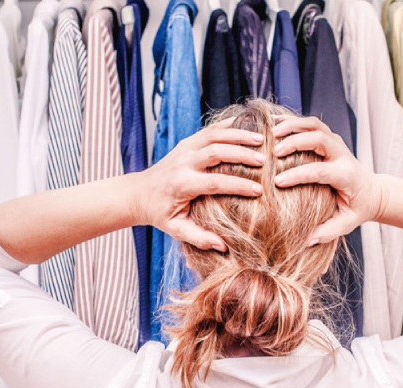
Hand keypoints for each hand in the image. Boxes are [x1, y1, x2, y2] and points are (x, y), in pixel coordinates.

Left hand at [135, 118, 265, 250]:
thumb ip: (198, 238)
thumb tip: (223, 247)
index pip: (215, 182)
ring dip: (239, 134)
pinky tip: (247, 125)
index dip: (239, 185)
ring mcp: (184, 149)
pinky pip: (209, 129)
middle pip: (216, 151)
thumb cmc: (159, 213)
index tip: (259, 191)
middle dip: (241, 154)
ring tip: (262, 138)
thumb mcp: (175, 229)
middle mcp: (183, 163)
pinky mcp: (186, 142)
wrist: (138, 193)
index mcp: (182, 184)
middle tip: (264, 160)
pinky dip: (229, 125)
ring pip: (214, 135)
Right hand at [272, 116, 385, 245]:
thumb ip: (328, 232)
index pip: (321, 171)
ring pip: (316, 126)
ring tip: (271, 131)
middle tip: (274, 152)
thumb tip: (305, 241)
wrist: (373, 192)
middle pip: (319, 139)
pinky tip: (275, 124)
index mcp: (346, 176)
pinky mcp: (331, 138)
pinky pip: (312, 124)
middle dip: (296, 142)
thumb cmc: (357, 209)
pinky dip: (294, 122)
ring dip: (293, 126)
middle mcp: (342, 155)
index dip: (299, 175)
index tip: (278, 182)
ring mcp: (337, 144)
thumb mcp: (347, 223)